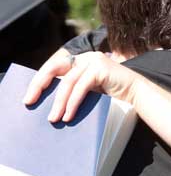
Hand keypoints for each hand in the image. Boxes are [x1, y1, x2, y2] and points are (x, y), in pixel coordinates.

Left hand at [24, 52, 139, 122]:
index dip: (39, 81)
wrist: (136, 92)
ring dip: (59, 103)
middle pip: (54, 68)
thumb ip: (74, 88)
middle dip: (39, 85)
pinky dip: (72, 103)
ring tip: (54, 118)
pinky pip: (80, 87)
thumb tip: (51, 102)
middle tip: (30, 102)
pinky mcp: (100, 68)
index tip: (29, 98)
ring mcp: (93, 60)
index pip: (54, 67)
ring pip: (68, 82)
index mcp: (81, 60)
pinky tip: (69, 115)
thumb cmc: (113, 93)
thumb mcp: (88, 88)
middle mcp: (86, 56)